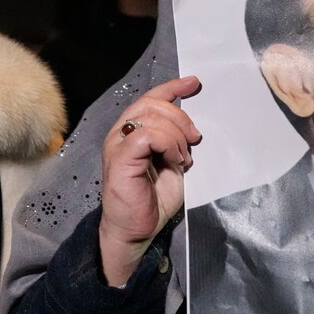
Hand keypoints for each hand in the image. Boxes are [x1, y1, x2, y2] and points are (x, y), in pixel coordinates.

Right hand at [99, 75, 201, 285]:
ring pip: (152, 117)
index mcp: (132, 133)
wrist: (135, 230)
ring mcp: (118, 144)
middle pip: (152, 103)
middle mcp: (121, 133)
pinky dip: (169, 144)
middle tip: (195, 139)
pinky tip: (176, 161)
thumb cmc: (152, 201)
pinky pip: (148, 135)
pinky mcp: (121, 158)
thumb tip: (193, 126)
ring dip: (177, 136)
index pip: (150, 99)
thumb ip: (175, 142)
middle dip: (181, 117)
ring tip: (183, 159)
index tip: (194, 83)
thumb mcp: (172, 163)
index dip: (172, 87)